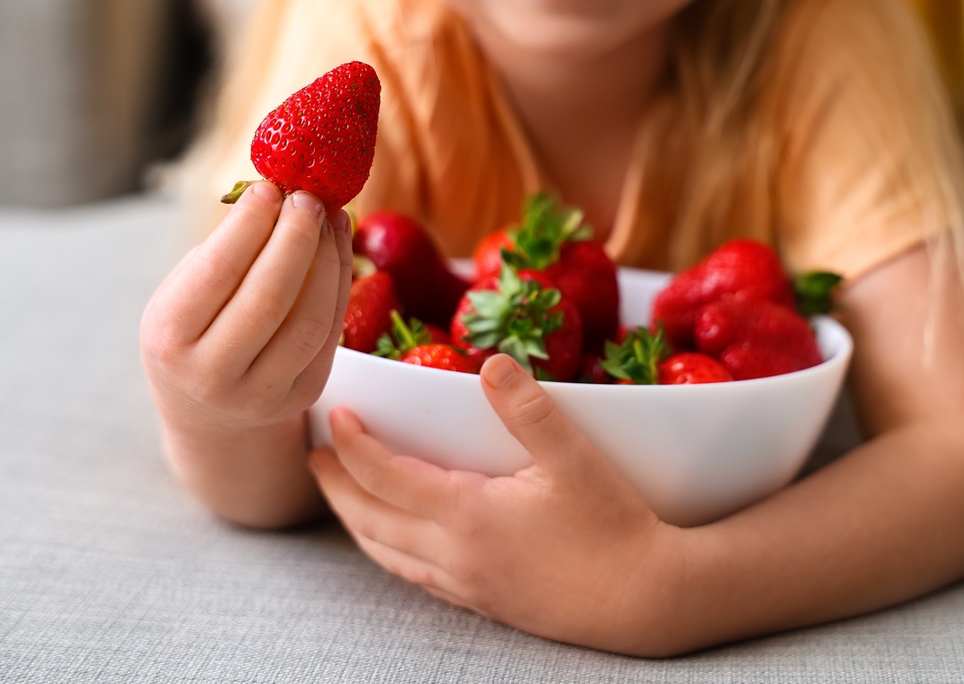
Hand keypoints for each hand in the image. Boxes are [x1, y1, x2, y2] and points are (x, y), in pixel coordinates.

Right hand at [141, 181, 352, 429]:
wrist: (206, 412)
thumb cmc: (193, 333)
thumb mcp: (183, 295)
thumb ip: (224, 253)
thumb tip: (280, 196)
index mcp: (169, 338)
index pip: (218, 270)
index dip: (250, 224)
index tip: (269, 187)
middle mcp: (212, 373)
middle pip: (270, 296)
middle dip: (295, 238)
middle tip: (308, 197)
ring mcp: (262, 393)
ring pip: (309, 319)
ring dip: (327, 259)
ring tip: (329, 218)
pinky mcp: (302, 396)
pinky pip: (329, 333)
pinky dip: (339, 283)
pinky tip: (338, 248)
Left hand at [309, 354, 689, 655]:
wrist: (646, 600)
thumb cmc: (615, 526)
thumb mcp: (577, 459)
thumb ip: (529, 409)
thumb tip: (490, 362)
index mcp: (467, 515)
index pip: (385, 476)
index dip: (353, 445)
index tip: (334, 415)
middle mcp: (454, 555)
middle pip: (370, 520)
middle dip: (336, 486)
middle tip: (315, 457)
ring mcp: (466, 584)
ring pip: (387, 555)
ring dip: (356, 522)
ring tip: (343, 497)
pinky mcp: (485, 602)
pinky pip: (416, 577)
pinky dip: (390, 552)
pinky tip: (399, 544)